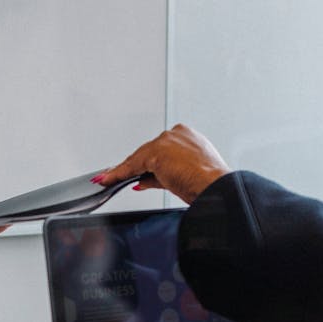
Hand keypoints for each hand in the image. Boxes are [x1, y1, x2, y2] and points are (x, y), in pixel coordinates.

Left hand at [96, 124, 231, 203]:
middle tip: (115, 177)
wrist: (214, 187)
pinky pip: (132, 165)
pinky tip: (108, 179)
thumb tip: (140, 181)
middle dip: (133, 167)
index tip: (134, 172)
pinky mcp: (157, 152)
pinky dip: (118, 173)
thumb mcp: (180, 179)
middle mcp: (177, 134)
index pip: (160, 150)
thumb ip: (158, 177)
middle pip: (147, 152)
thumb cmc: (207, 185)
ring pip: (139, 157)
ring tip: (109, 179)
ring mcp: (167, 141)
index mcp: (188, 137)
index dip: (145, 164)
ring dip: (123, 170)